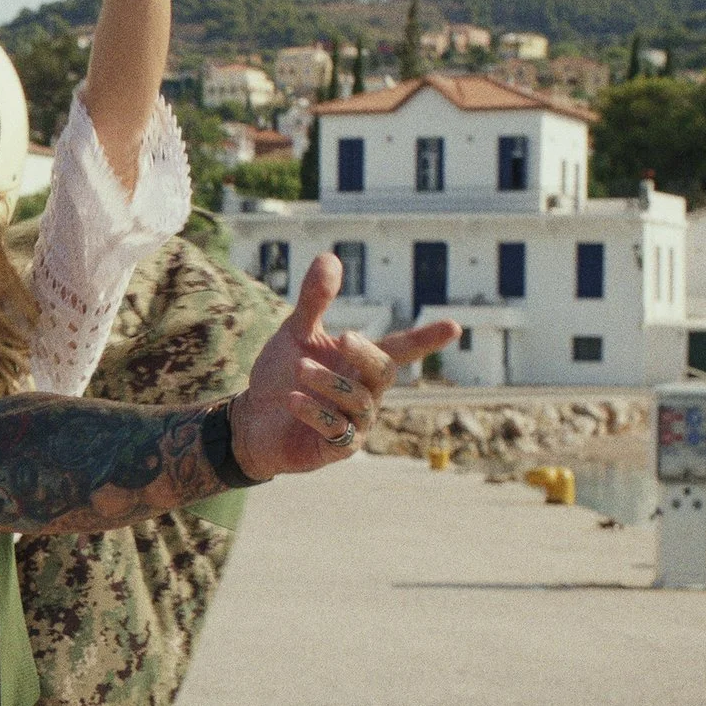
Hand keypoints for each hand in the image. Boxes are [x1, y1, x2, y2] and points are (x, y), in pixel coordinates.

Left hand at [230, 253, 457, 480]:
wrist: (251, 419)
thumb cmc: (280, 376)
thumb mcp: (295, 334)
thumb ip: (315, 301)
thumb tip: (330, 257)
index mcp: (361, 364)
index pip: (400, 349)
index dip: (426, 339)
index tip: (454, 326)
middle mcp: (366, 393)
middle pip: (384, 372)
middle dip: (367, 354)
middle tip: (344, 336)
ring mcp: (355, 423)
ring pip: (359, 402)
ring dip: (329, 383)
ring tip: (299, 369)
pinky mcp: (335, 448)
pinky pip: (336, 429)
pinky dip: (315, 412)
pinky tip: (292, 399)